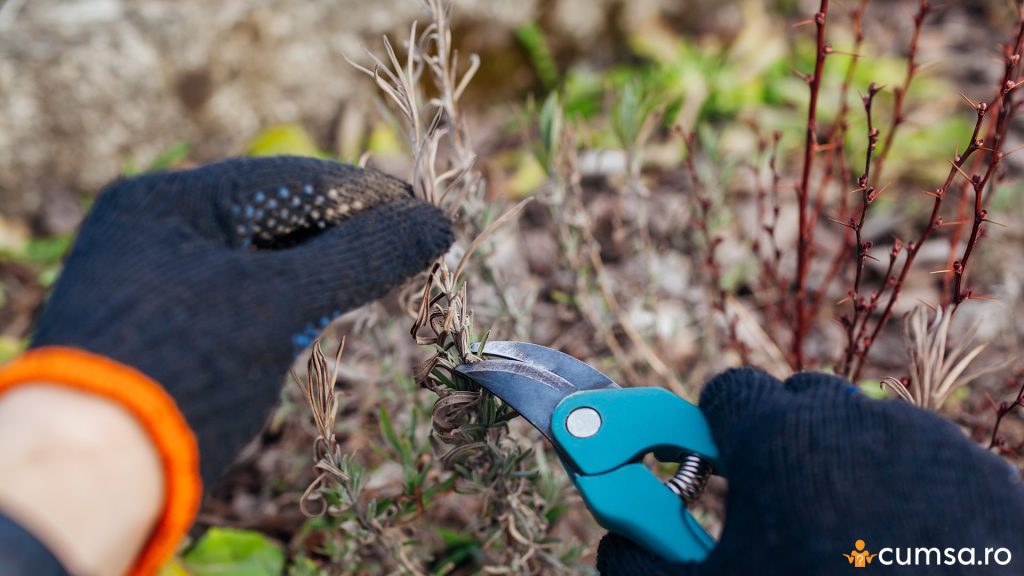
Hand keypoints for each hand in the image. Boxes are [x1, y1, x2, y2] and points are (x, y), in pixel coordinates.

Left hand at [31, 156, 452, 485]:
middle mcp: (157, 227)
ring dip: (323, 265)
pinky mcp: (170, 322)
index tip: (426, 212)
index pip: (288, 182)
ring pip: (263, 255)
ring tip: (385, 274)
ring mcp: (160, 276)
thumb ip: (361, 258)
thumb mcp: (278, 304)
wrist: (92, 472)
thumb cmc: (185, 369)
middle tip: (414, 245)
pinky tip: (331, 303)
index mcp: (167, 200)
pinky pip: (245, 292)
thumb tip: (437, 224)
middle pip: (275, 215)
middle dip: (346, 231)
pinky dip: (292, 296)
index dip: (365, 196)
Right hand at [597, 369, 1023, 574]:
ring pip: (863, 427)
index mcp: (779, 438)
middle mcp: (854, 420)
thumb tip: (615, 543)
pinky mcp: (983, 475)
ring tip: (840, 532)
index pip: (728, 391)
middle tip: (774, 503)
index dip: (711, 428)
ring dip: (839, 462)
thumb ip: (639, 563)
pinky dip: (902, 485)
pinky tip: (898, 544)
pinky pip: (923, 457)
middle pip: (798, 400)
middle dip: (778, 439)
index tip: (711, 465)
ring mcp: (928, 443)